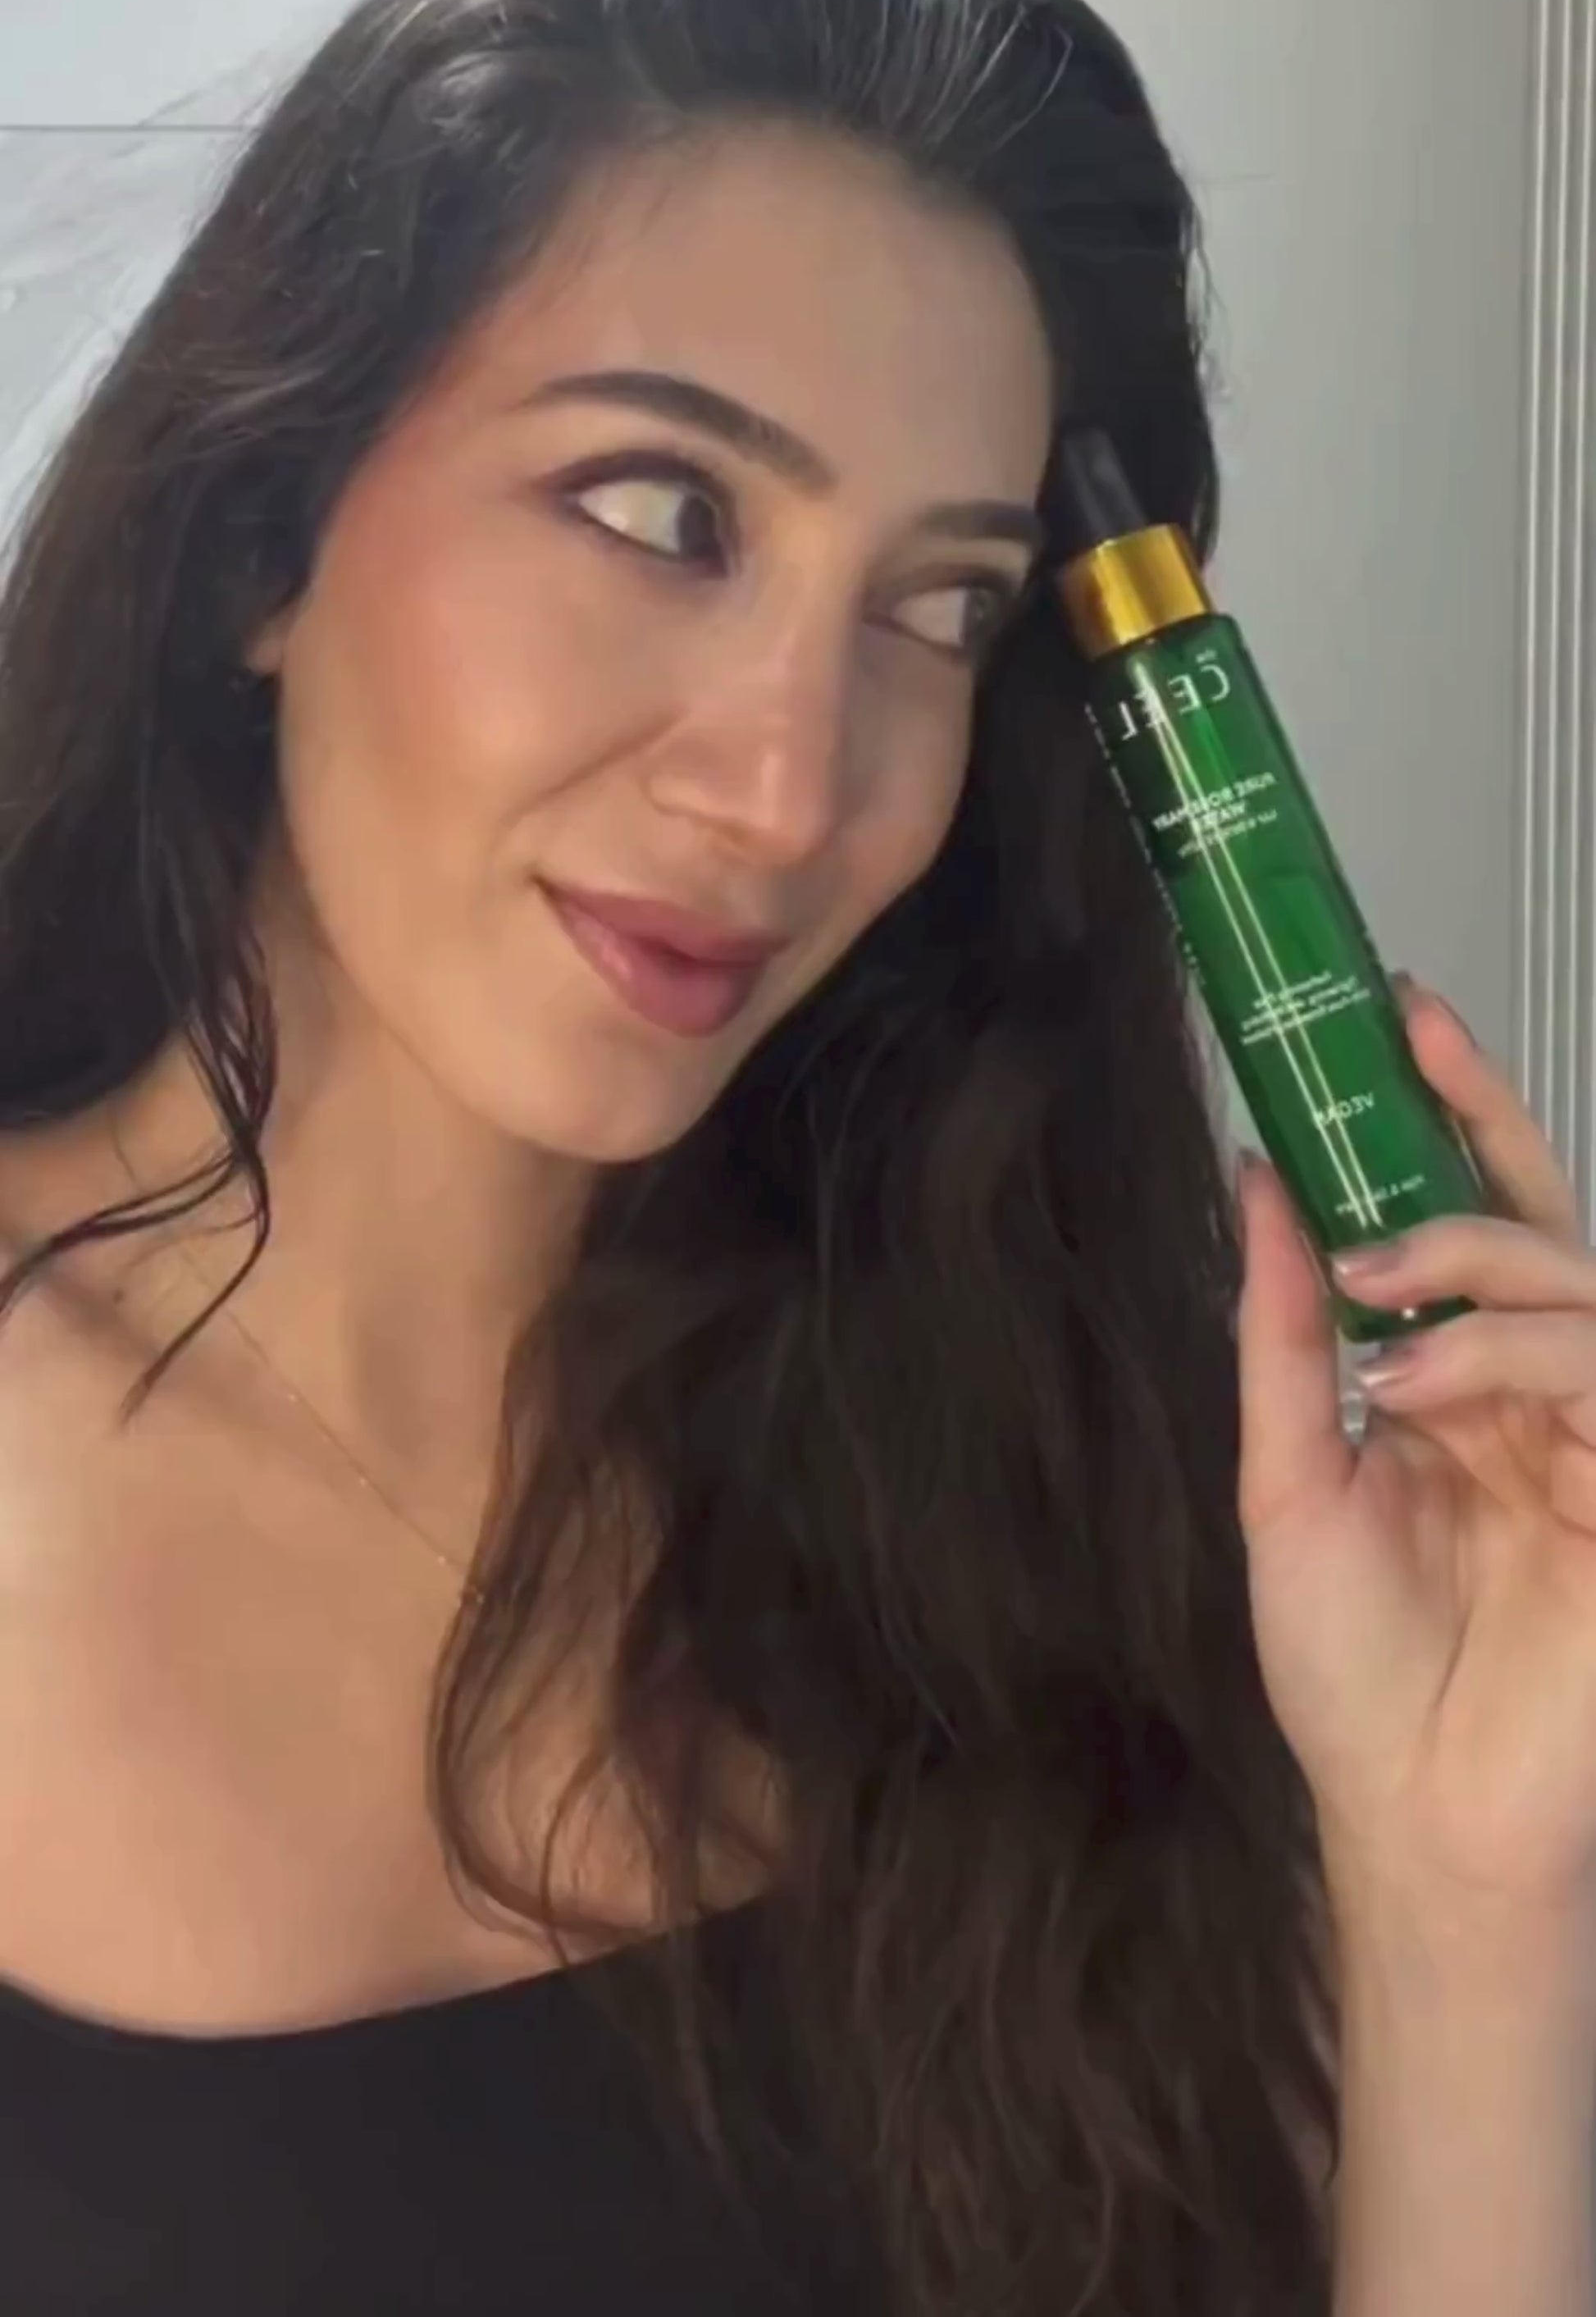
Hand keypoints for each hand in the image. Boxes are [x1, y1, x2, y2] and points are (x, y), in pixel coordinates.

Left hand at [1237, 981, 1595, 1929]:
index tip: (1401, 1012)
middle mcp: (1538, 1397)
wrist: (1411, 1820)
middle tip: (1403, 1070)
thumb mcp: (1286, 1483)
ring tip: (1383, 1288)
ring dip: (1475, 1267)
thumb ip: (1285, 1334)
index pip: (1475, 1221)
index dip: (1454, 1114)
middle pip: (1545, 1227)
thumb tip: (1258, 1184)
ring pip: (1577, 1288)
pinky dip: (1512, 1355)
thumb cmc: (1354, 1676)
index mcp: (1462, 1385)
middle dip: (1480, 1137)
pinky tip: (1425, 1380)